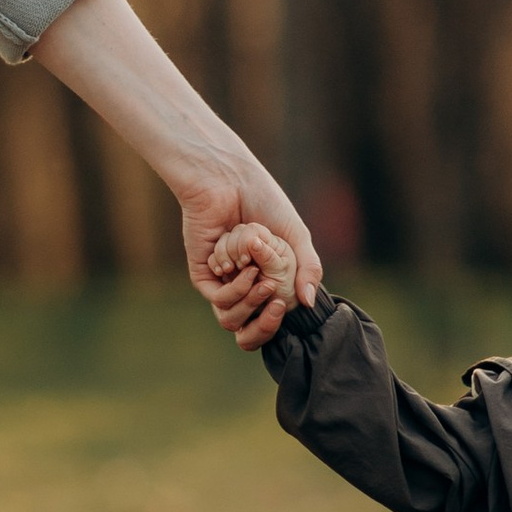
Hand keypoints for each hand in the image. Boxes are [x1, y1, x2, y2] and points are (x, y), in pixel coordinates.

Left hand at [182, 179, 317, 348]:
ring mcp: (222, 281)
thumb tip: (308, 303)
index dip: (278, 322)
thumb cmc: (264, 201)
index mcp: (267, 279)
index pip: (270, 319)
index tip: (285, 306)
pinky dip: (235, 288)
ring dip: (249, 301)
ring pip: (232, 318)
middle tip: (276, 305)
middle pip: (248, 330)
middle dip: (264, 324)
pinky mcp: (203, 273)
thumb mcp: (296, 236)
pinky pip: (218, 298)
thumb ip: (309, 268)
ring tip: (259, 277)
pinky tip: (244, 266)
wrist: (229, 181)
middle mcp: (243, 284)